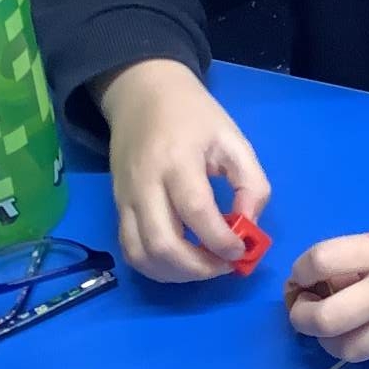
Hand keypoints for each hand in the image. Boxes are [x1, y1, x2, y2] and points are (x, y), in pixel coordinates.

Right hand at [97, 59, 269, 282]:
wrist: (143, 95)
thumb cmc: (195, 117)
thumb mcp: (234, 140)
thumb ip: (251, 184)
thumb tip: (249, 228)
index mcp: (177, 160)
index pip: (195, 211)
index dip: (220, 240)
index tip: (242, 251)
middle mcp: (145, 183)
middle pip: (162, 243)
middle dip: (199, 267)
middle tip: (225, 265)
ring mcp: (126, 198)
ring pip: (142, 255)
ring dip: (177, 274)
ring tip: (206, 267)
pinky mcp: (117, 208)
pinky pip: (130, 250)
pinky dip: (156, 267)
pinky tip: (181, 263)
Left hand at [284, 209, 368, 361]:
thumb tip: (341, 271)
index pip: (321, 261)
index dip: (301, 269)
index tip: (305, 272)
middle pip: (324, 320)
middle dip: (302, 316)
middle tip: (306, 306)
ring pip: (345, 351)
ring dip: (329, 340)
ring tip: (335, 324)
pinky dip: (360, 345)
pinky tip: (367, 328)